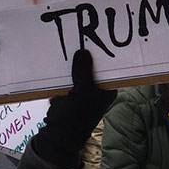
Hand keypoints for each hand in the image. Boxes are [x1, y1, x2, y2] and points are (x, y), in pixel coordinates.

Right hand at [32, 49, 116, 168]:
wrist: (57, 133)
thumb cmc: (77, 117)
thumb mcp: (82, 93)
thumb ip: (83, 73)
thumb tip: (83, 52)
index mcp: (107, 88)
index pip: (111, 66)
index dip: (107, 53)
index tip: (103, 37)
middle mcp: (97, 86)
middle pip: (94, 64)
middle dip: (88, 53)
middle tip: (84, 34)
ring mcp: (82, 86)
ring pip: (80, 67)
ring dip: (75, 58)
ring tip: (71, 38)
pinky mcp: (69, 87)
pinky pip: (68, 72)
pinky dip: (64, 66)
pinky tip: (60, 51)